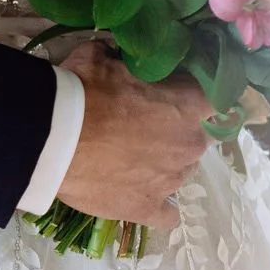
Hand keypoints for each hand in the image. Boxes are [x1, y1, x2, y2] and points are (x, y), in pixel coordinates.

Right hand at [57, 40, 211, 226]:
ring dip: (165, 161)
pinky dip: (159, 203)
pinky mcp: (148, 209)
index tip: (177, 89)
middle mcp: (189, 144)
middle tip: (144, 120)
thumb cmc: (84, 90)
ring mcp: (171, 181)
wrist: (55, 138)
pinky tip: (141, 191)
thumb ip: (122, 57)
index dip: (195, 93)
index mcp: (187, 104)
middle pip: (196, 135)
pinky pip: (167, 213)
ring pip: (180, 170)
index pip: (214, 97)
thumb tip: (120, 56)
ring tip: (131, 156)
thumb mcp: (101, 56)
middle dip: (177, 127)